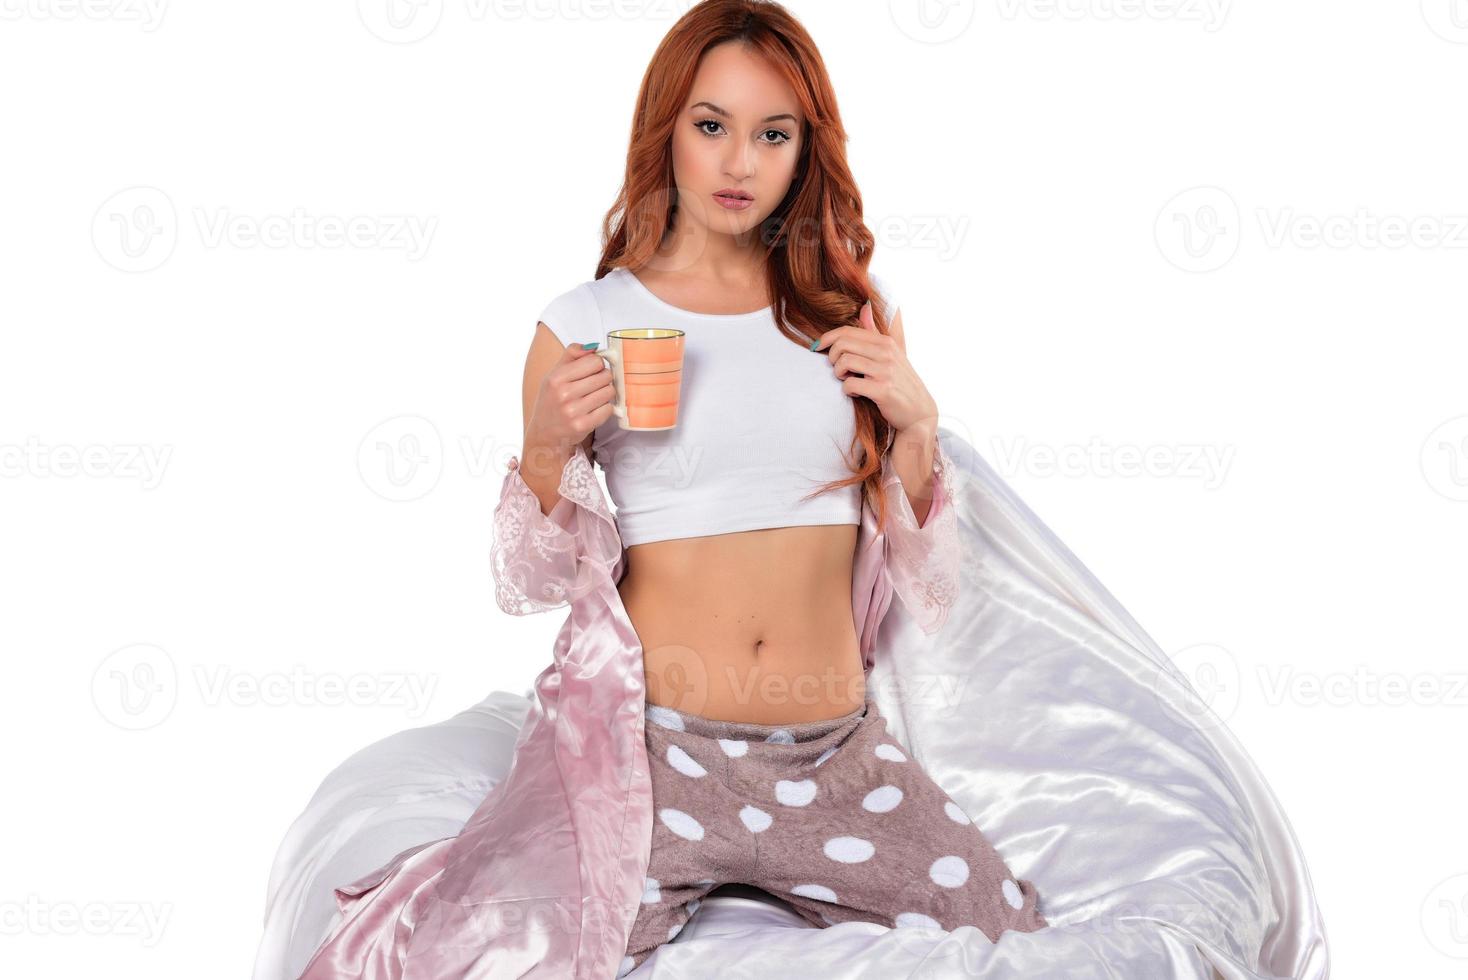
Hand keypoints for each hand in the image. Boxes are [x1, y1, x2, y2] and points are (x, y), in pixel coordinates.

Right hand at [526, 342, 615, 455]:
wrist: (544, 432)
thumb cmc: (552, 400)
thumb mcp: (554, 374)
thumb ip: (572, 355)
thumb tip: (593, 347)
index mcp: (556, 378)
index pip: (594, 361)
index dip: (597, 364)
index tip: (593, 370)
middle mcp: (563, 394)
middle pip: (605, 375)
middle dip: (603, 379)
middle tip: (594, 385)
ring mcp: (573, 411)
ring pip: (609, 392)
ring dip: (605, 394)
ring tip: (593, 397)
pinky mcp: (583, 426)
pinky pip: (608, 409)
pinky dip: (605, 408)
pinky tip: (594, 409)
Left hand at [812, 300, 938, 434]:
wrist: (919, 412)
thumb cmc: (901, 382)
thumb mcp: (892, 353)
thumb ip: (875, 332)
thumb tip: (865, 307)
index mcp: (886, 342)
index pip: (847, 331)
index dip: (827, 338)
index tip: (817, 347)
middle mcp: (886, 353)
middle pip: (842, 344)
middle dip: (832, 357)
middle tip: (838, 369)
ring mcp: (885, 371)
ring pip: (844, 362)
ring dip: (839, 373)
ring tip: (847, 379)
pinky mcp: (883, 390)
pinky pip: (850, 384)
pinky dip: (847, 389)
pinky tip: (855, 392)